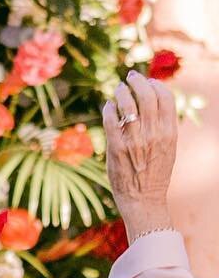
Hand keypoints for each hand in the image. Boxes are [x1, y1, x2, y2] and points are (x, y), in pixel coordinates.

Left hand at [103, 69, 177, 235]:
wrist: (143, 200)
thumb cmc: (154, 174)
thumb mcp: (167, 148)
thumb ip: (162, 126)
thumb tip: (154, 104)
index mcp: (169, 132)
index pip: (165, 96)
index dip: (155, 84)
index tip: (147, 82)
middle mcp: (153, 133)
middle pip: (147, 94)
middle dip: (138, 80)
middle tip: (130, 77)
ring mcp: (134, 140)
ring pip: (127, 103)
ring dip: (121, 92)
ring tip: (118, 90)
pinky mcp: (116, 147)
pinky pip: (111, 119)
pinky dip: (108, 108)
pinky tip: (108, 107)